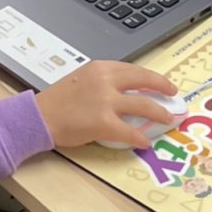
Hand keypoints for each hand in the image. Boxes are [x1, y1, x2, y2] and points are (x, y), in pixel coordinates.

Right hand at [34, 61, 177, 148]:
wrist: (38, 116)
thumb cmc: (56, 101)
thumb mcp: (79, 80)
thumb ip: (100, 82)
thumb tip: (121, 93)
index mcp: (99, 68)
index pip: (132, 69)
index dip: (150, 76)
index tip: (160, 81)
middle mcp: (105, 81)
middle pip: (143, 80)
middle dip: (162, 86)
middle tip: (173, 94)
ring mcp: (106, 101)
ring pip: (143, 105)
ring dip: (159, 113)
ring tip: (167, 119)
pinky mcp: (104, 123)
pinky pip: (130, 132)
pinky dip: (140, 138)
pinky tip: (145, 142)